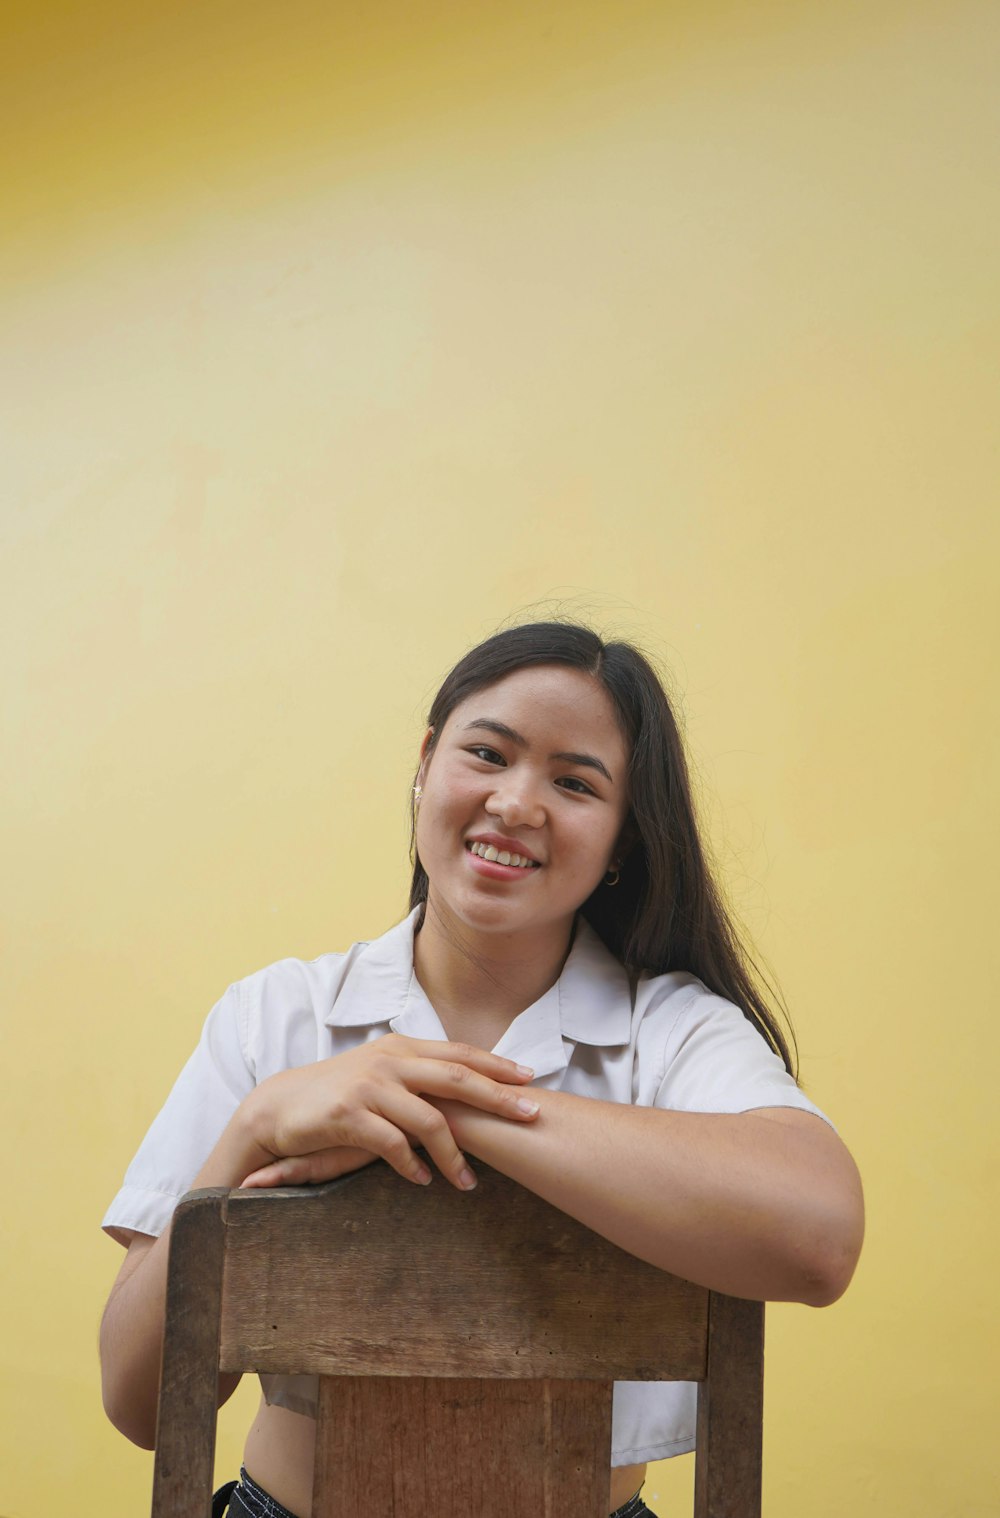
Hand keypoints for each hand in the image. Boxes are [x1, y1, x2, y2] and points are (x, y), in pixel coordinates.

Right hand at [238, 1033, 538, 1191]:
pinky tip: (423, 1181)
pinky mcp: (349, 1114)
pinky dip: (412, 1166)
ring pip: (429, 1120)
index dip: (496, 1064)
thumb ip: (415, 1074)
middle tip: (531, 1114)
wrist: (280, 1106)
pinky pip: (393, 1145)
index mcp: (402, 1047)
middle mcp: (390, 1061)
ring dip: (454, 1155)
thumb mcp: (379, 1073)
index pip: (459, 1054)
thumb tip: (462, 1084)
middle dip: (498, 1098)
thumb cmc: (336, 1093)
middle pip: (456, 1078)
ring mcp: (370, 1086)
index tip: (530, 1078)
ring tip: (468, 1183)